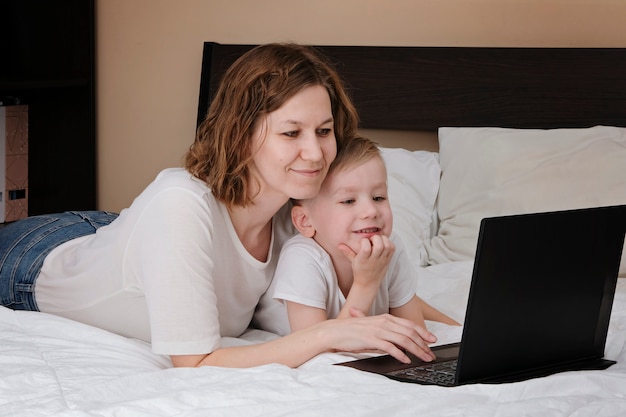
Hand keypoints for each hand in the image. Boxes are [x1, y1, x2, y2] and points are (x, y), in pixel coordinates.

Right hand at [320, 307, 437, 363]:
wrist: (335, 331)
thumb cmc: (352, 330)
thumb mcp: (371, 326)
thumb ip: (385, 331)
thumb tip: (398, 340)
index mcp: (385, 318)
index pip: (409, 325)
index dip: (423, 333)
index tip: (432, 341)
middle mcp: (384, 322)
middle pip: (410, 333)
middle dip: (423, 344)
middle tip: (430, 354)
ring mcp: (378, 330)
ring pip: (404, 340)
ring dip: (416, 350)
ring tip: (423, 358)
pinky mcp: (372, 339)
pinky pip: (390, 347)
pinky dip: (400, 354)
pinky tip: (405, 360)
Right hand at [338, 235, 394, 288]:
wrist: (368, 284)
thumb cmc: (360, 272)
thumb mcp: (353, 262)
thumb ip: (347, 252)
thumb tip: (340, 245)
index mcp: (364, 260)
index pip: (366, 247)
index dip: (365, 241)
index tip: (363, 242)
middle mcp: (374, 260)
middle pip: (379, 245)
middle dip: (375, 238)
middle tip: (372, 240)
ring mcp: (382, 260)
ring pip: (387, 246)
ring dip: (383, 239)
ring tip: (378, 241)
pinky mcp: (388, 260)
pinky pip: (392, 248)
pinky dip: (389, 243)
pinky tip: (383, 244)